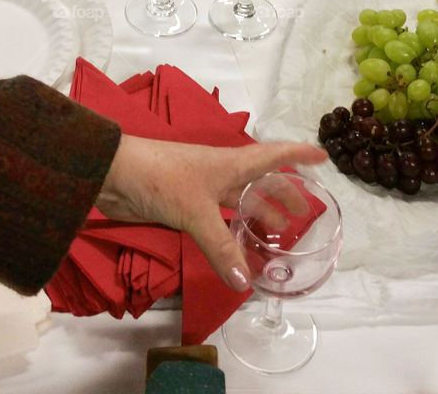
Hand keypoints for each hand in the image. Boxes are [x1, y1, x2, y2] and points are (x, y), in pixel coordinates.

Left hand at [95, 135, 327, 290]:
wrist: (114, 174)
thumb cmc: (160, 177)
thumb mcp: (195, 211)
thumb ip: (221, 246)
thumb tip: (244, 282)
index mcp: (231, 163)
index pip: (273, 155)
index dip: (298, 154)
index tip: (323, 156)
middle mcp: (221, 173)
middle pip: (260, 181)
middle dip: (282, 195)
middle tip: (303, 214)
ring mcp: (202, 190)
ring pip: (239, 202)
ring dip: (258, 215)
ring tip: (277, 236)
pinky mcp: (184, 207)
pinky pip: (219, 220)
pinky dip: (232, 233)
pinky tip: (237, 249)